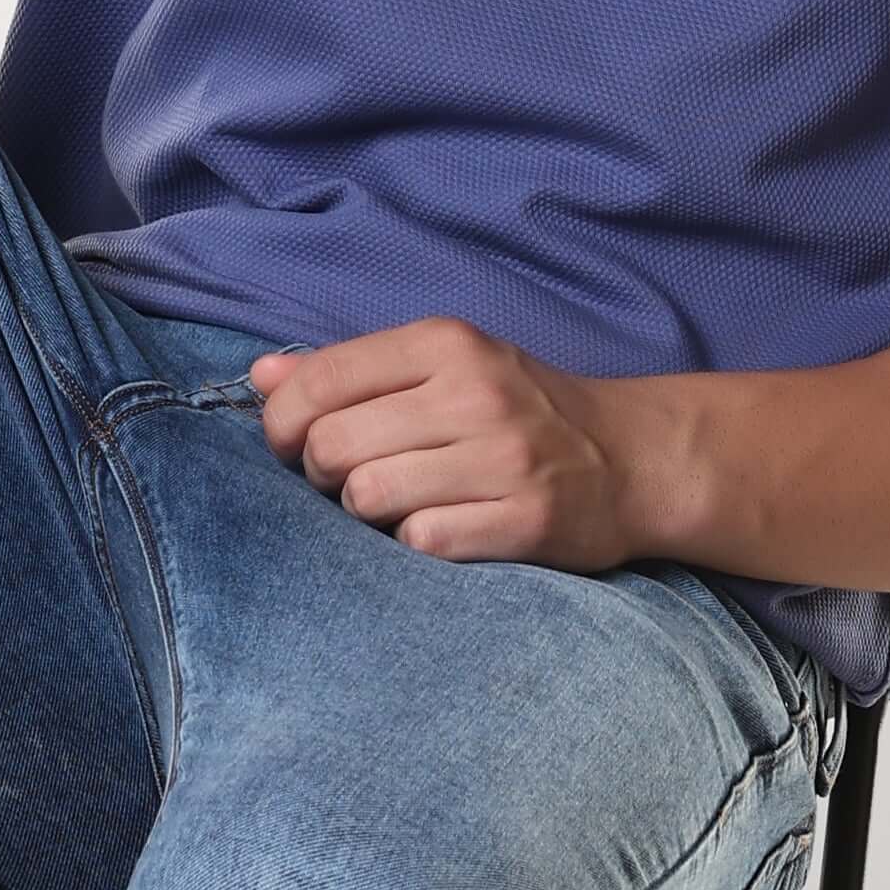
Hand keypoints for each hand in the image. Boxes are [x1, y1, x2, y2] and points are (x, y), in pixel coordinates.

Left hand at [246, 317, 662, 568]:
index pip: (320, 379)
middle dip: (323, 472)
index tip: (290, 443)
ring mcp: (505, 459)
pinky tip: (440, 529)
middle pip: (333, 445)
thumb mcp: (443, 366)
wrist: (630, 458)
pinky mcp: (528, 521)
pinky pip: (421, 542)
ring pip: (368, 498)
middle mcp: (475, 394)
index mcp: (447, 344)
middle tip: (352, 477)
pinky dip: (415, 545)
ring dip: (368, 512)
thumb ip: (350, 370)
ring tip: (398, 504)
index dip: (283, 421)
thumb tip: (258, 375)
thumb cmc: (516, 410)